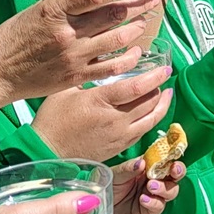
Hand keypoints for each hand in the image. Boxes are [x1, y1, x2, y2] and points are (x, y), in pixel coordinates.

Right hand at [0, 0, 161, 102]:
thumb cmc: (15, 36)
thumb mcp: (37, 9)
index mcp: (54, 11)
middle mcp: (66, 33)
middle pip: (113, 16)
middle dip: (139, 5)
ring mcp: (73, 57)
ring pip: (118, 40)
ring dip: (137, 29)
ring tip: (144, 22)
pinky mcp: (76, 77)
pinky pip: (112, 68)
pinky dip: (129, 58)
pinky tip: (137, 51)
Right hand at [31, 68, 172, 161]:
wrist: (47, 152)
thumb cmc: (53, 120)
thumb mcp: (65, 90)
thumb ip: (85, 75)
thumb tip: (99, 61)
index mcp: (102, 101)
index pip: (138, 87)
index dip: (155, 77)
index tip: (165, 69)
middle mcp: (115, 120)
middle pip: (149, 102)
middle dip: (160, 88)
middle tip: (164, 77)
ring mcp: (119, 136)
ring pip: (151, 120)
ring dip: (162, 105)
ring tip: (166, 93)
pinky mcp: (119, 147)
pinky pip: (143, 132)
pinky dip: (152, 120)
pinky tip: (153, 112)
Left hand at [110, 156, 183, 213]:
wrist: (98, 210)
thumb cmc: (106, 188)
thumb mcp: (115, 174)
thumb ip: (128, 168)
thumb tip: (142, 162)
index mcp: (147, 168)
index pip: (164, 159)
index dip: (171, 156)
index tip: (173, 155)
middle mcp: (153, 181)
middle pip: (174, 175)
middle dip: (178, 170)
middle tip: (174, 169)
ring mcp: (153, 196)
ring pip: (171, 190)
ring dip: (165, 187)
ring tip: (151, 186)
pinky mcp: (149, 212)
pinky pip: (159, 206)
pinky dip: (154, 202)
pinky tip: (143, 200)